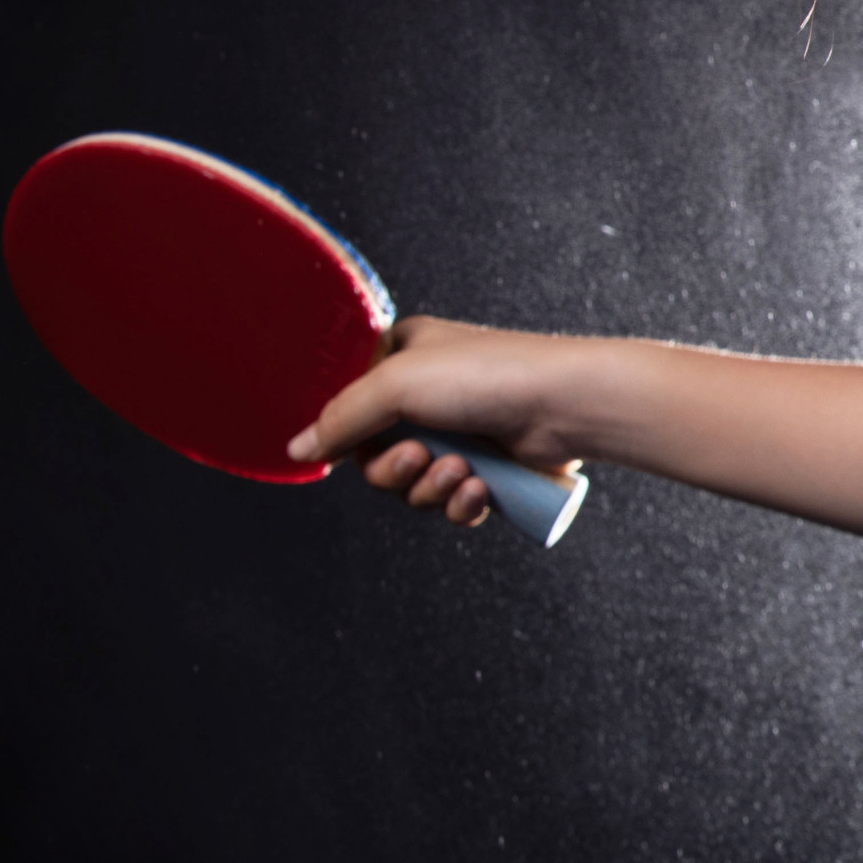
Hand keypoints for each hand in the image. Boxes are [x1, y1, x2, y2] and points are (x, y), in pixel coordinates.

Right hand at [291, 317, 594, 529]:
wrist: (565, 404)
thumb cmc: (487, 375)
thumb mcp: (395, 384)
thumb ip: (340, 419)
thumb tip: (296, 450)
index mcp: (403, 358)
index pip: (350, 410)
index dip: (351, 436)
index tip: (361, 442)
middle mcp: (429, 394)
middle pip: (376, 459)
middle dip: (395, 470)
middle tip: (421, 457)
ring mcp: (460, 432)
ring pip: (413, 486)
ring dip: (431, 489)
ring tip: (464, 472)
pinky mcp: (489, 468)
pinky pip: (452, 503)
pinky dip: (461, 504)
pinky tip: (482, 488)